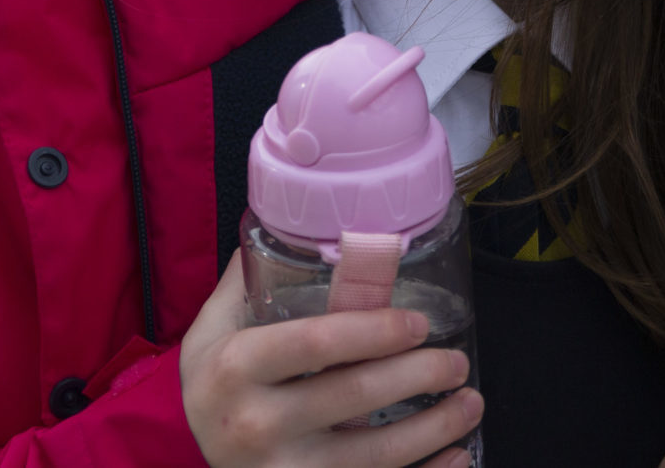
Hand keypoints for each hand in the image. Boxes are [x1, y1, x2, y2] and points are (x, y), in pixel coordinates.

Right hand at [181, 257, 481, 467]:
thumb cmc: (213, 385)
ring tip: (470, 402)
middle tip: (455, 361)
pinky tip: (458, 458)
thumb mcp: (211, 331)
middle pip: (354, 394)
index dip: (373, 331)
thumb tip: (292, 221)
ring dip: (435, 427)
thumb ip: (246, 281)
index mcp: (235, 367)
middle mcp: (255, 422)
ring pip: (374, 453)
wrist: (194, 457)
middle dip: (418, 374)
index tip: (418, 322)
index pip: (315, 342)